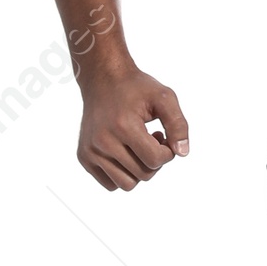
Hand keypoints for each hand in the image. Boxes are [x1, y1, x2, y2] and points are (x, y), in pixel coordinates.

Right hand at [76, 64, 188, 190]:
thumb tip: (182, 153)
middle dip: (155, 160)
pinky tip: (125, 152)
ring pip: (127, 185)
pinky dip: (123, 174)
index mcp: (123, 126)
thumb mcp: (164, 98)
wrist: (103, 80)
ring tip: (138, 147)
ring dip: (140, 170)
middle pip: (144, 174)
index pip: (155, 160)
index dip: (168, 152)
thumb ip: (178, 124)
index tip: (162, 136)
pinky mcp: (84, 157)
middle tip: (151, 138)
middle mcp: (103, 142)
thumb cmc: (136, 89)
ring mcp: (90, 151)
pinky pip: (111, 184)